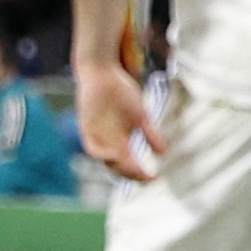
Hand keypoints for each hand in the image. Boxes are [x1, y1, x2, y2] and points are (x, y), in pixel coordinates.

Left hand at [74, 53, 158, 180]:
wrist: (101, 71)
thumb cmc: (121, 91)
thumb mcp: (140, 116)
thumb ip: (151, 134)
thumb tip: (163, 153)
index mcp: (118, 141)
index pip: (128, 166)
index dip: (141, 175)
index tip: (156, 179)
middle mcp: (106, 142)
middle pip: (118, 168)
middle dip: (133, 175)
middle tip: (148, 178)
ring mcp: (96, 135)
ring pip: (106, 162)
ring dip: (121, 169)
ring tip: (136, 171)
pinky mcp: (87, 127)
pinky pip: (93, 148)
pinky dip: (103, 155)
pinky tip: (117, 156)